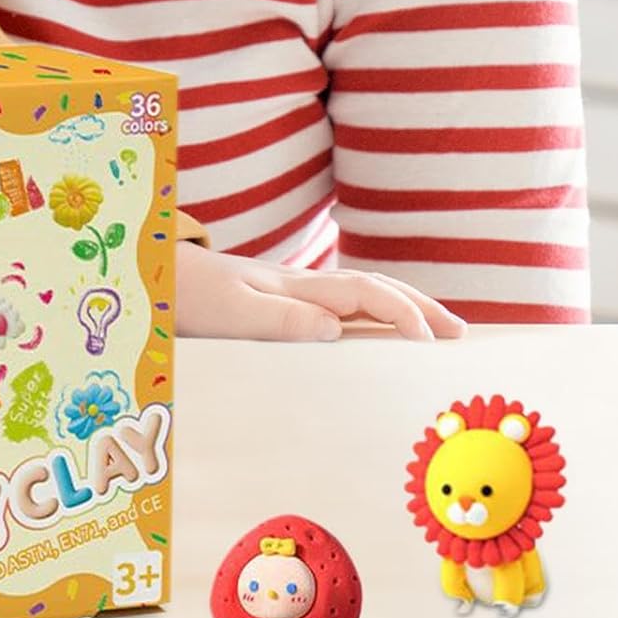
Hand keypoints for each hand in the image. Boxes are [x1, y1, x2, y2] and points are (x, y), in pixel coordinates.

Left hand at [173, 243, 465, 341]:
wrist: (157, 276)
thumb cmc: (190, 298)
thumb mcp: (232, 314)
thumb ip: (279, 321)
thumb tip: (334, 330)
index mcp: (297, 287)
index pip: (365, 292)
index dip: (402, 313)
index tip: (431, 342)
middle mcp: (302, 285)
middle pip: (374, 288)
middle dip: (420, 307)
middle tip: (460, 334)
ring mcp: (294, 291)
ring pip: (362, 294)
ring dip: (402, 309)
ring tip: (437, 331)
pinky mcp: (282, 302)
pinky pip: (342, 305)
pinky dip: (374, 316)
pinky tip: (379, 331)